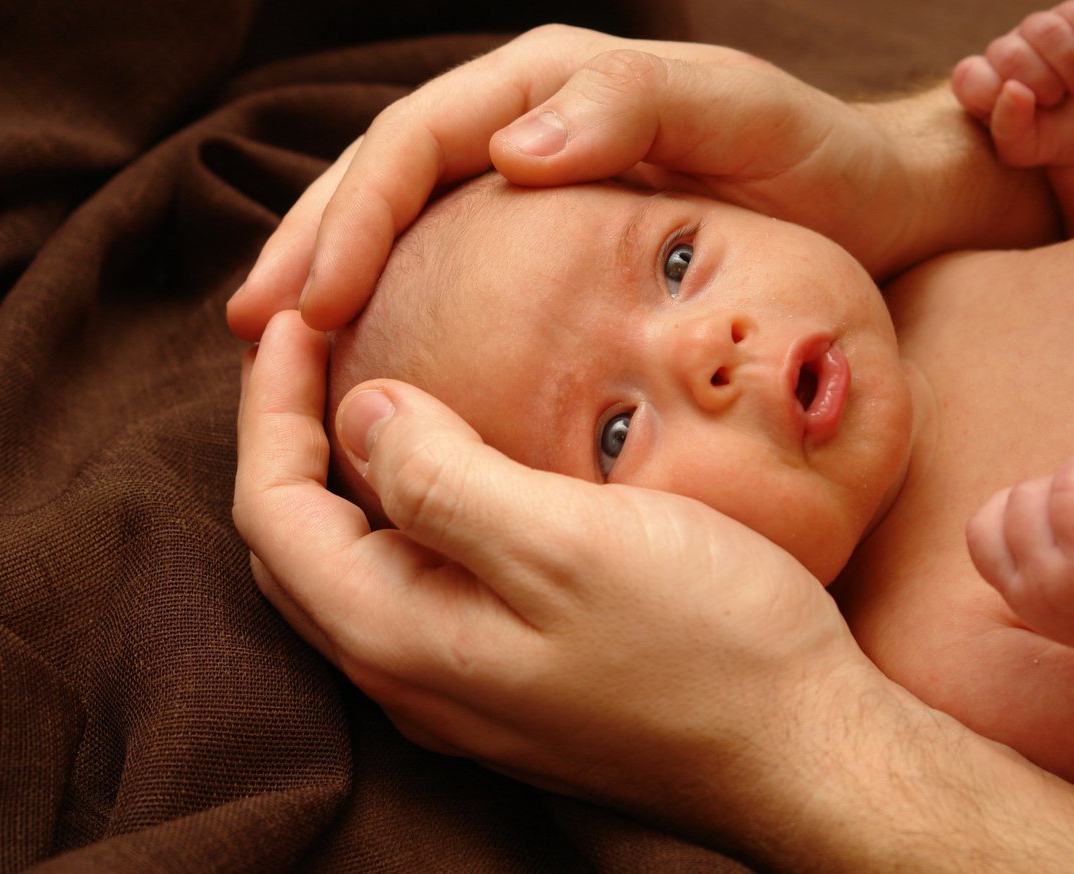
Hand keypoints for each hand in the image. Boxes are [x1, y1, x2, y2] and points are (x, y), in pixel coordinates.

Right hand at [225, 24, 1054, 340]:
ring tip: (278, 350)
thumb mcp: (738, 115)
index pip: (414, 141)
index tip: (308, 303)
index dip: (350, 217)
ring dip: (333, 276)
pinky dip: (397, 305)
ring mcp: (531, 177)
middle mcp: (525, 119)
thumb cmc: (815, 161)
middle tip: (255, 332)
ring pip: (401, 219)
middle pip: (382, 176)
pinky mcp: (550, 238)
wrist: (876, 202)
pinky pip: (449, 263)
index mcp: (549, 80)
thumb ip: (632, 107)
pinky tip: (373, 360)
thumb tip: (505, 153)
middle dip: (310, 246)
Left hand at [232, 309, 878, 833]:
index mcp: (401, 635)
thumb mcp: (567, 542)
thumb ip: (443, 478)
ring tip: (366, 394)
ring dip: (336, 477)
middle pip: (294, 544)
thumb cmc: (707, 645)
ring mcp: (462, 689)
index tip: (296, 320)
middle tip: (314, 348)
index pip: (271, 508)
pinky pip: (414, 589)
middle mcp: (411, 676)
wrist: (803, 754)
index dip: (270, 404)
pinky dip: (399, 514)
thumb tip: (358, 410)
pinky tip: (454, 472)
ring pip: (349, 570)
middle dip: (286, 437)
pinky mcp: (513, 684)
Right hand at [964, 426, 1073, 674]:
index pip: (982, 530)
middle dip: (1061, 480)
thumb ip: (1033, 550)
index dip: (1011, 504)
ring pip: (1072, 486)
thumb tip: (1032, 485)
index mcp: (1023, 597)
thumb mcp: (1058, 591)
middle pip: (1028, 498)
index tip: (1051, 511)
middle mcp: (1052, 590)